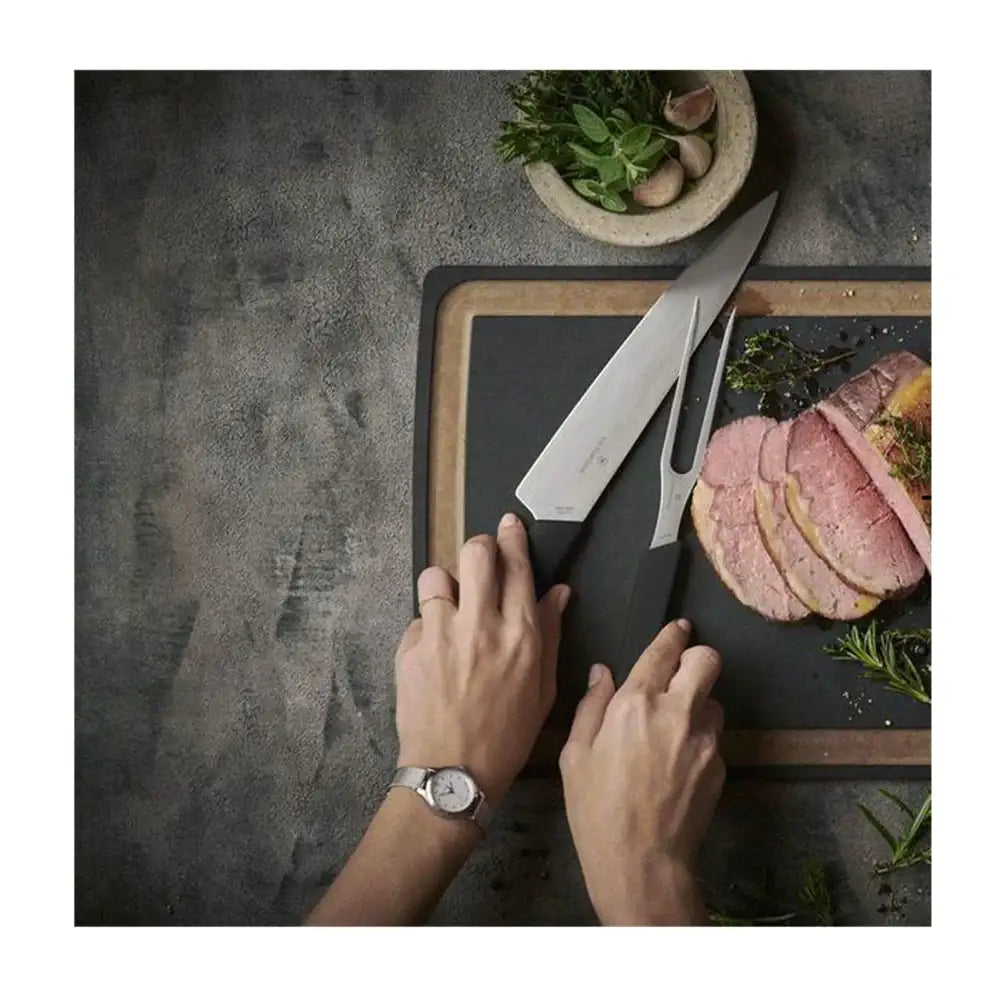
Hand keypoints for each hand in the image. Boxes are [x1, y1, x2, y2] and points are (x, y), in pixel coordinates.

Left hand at [394, 512, 569, 804]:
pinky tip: (435, 649)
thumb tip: (558, 592)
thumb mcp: (543, 687)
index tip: (509, 523)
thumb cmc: (507, 734)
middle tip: (481, 560)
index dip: (512, 538)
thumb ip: (549, 633)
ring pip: (436, 576)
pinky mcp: (409, 649)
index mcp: (520, 634)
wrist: (454, 772)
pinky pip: (417, 617)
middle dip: (479, 548)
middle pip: (475, 554)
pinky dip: (427, 625)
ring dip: (445, 584)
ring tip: (450, 604)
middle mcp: (480, 625)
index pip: (516, 566)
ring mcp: (440, 635)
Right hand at [559, 619, 724, 924]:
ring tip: (674, 727)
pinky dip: (699, 740)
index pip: (664, 652)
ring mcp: (705, 741)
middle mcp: (677, 713)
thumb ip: (590, 707)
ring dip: (698, 703)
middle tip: (681, 671)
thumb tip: (602, 673)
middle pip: (708, 661)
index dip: (673, 636)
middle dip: (697, 658)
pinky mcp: (720, 766)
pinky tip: (677, 764)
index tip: (678, 630)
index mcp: (635, 704)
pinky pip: (713, 738)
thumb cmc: (597, 810)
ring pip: (714, 700)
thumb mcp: (575, 756)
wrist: (642, 864)